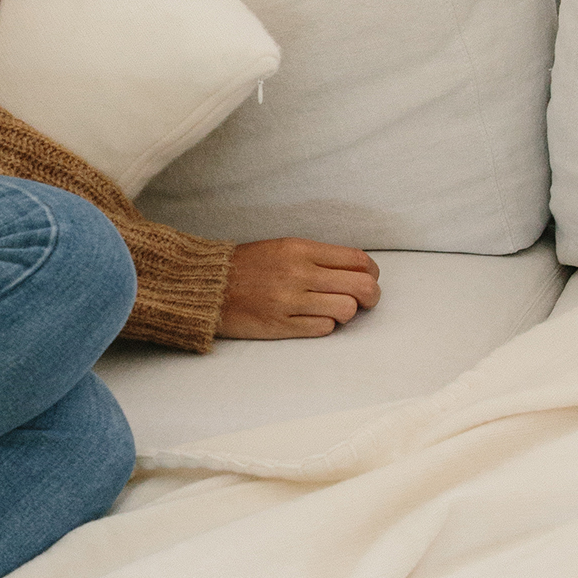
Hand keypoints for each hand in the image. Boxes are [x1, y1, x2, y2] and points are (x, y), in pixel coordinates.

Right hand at [217, 238, 381, 339]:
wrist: (206, 286)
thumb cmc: (246, 267)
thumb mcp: (282, 248)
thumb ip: (318, 257)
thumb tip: (355, 271)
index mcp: (300, 249)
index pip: (358, 260)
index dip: (371, 272)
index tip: (367, 278)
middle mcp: (298, 273)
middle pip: (361, 286)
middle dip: (370, 296)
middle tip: (364, 301)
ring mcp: (289, 301)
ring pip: (346, 310)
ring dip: (347, 313)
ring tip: (334, 311)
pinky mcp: (280, 325)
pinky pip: (323, 329)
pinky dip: (326, 326)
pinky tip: (314, 320)